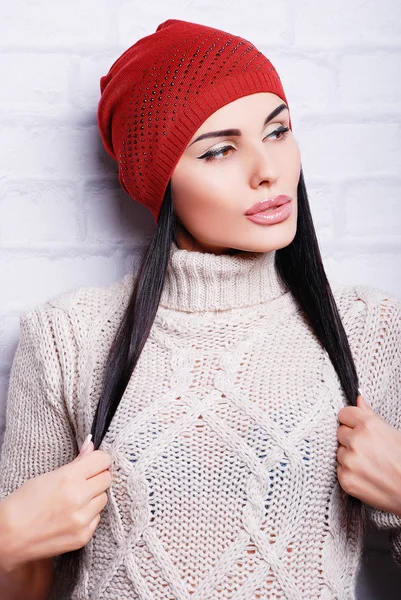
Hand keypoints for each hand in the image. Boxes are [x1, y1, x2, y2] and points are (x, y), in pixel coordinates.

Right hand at [0, 436, 111, 571]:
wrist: (8, 537)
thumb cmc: (23, 503)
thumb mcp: (48, 476)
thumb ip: (76, 462)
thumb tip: (91, 446)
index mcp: (69, 478)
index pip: (102, 460)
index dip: (99, 460)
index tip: (95, 462)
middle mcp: (79, 498)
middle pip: (107, 478)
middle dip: (98, 477)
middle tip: (84, 481)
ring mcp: (82, 519)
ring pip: (104, 499)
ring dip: (94, 497)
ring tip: (75, 500)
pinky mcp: (83, 536)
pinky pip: (97, 518)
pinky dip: (89, 515)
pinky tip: (72, 515)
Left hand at [337, 394, 400, 516]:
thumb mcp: (393, 433)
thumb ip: (371, 416)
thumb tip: (358, 399)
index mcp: (368, 425)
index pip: (343, 414)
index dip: (351, 421)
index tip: (356, 427)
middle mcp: (356, 441)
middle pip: (340, 432)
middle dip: (350, 438)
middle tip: (368, 449)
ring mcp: (349, 461)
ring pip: (339, 451)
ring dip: (349, 456)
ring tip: (369, 464)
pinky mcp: (346, 480)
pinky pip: (339, 469)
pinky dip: (349, 472)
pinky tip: (365, 475)